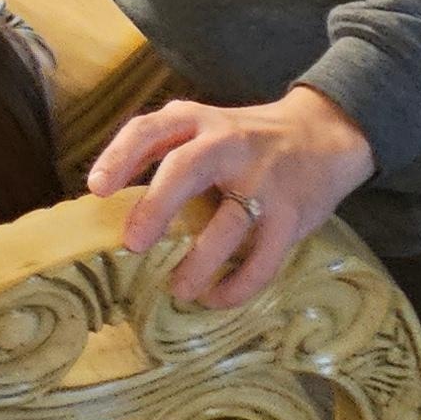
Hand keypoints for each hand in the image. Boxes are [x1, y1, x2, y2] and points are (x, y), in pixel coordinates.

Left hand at [88, 87, 378, 308]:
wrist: (323, 135)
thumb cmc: (245, 139)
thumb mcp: (205, 127)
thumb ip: (165, 150)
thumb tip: (109, 200)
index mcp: (198, 121)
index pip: (150, 129)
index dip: (120, 156)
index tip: (96, 189)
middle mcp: (228, 144)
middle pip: (187, 168)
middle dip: (157, 206)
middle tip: (133, 244)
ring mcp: (264, 180)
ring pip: (228, 224)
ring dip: (199, 262)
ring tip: (178, 288)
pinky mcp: (291, 215)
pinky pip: (263, 259)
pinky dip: (237, 285)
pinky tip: (216, 298)